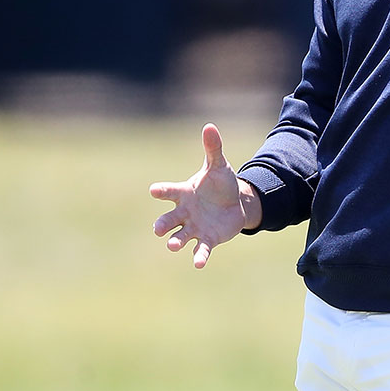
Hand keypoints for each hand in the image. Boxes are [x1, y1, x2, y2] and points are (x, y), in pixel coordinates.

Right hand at [149, 123, 260, 268]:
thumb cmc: (220, 184)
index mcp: (184, 193)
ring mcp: (194, 227)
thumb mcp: (218, 166)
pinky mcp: (207, 239)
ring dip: (176, 241)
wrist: (234, 203)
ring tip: (172, 246)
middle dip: (162, 224)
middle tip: (157, 230)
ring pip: (181, 236)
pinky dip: (199, 257)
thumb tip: (210, 126)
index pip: (169, 191)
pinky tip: (198, 264)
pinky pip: (201, 249)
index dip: (162, 191)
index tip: (154, 190)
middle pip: (168, 219)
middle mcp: (184, 212)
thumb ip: (212, 149)